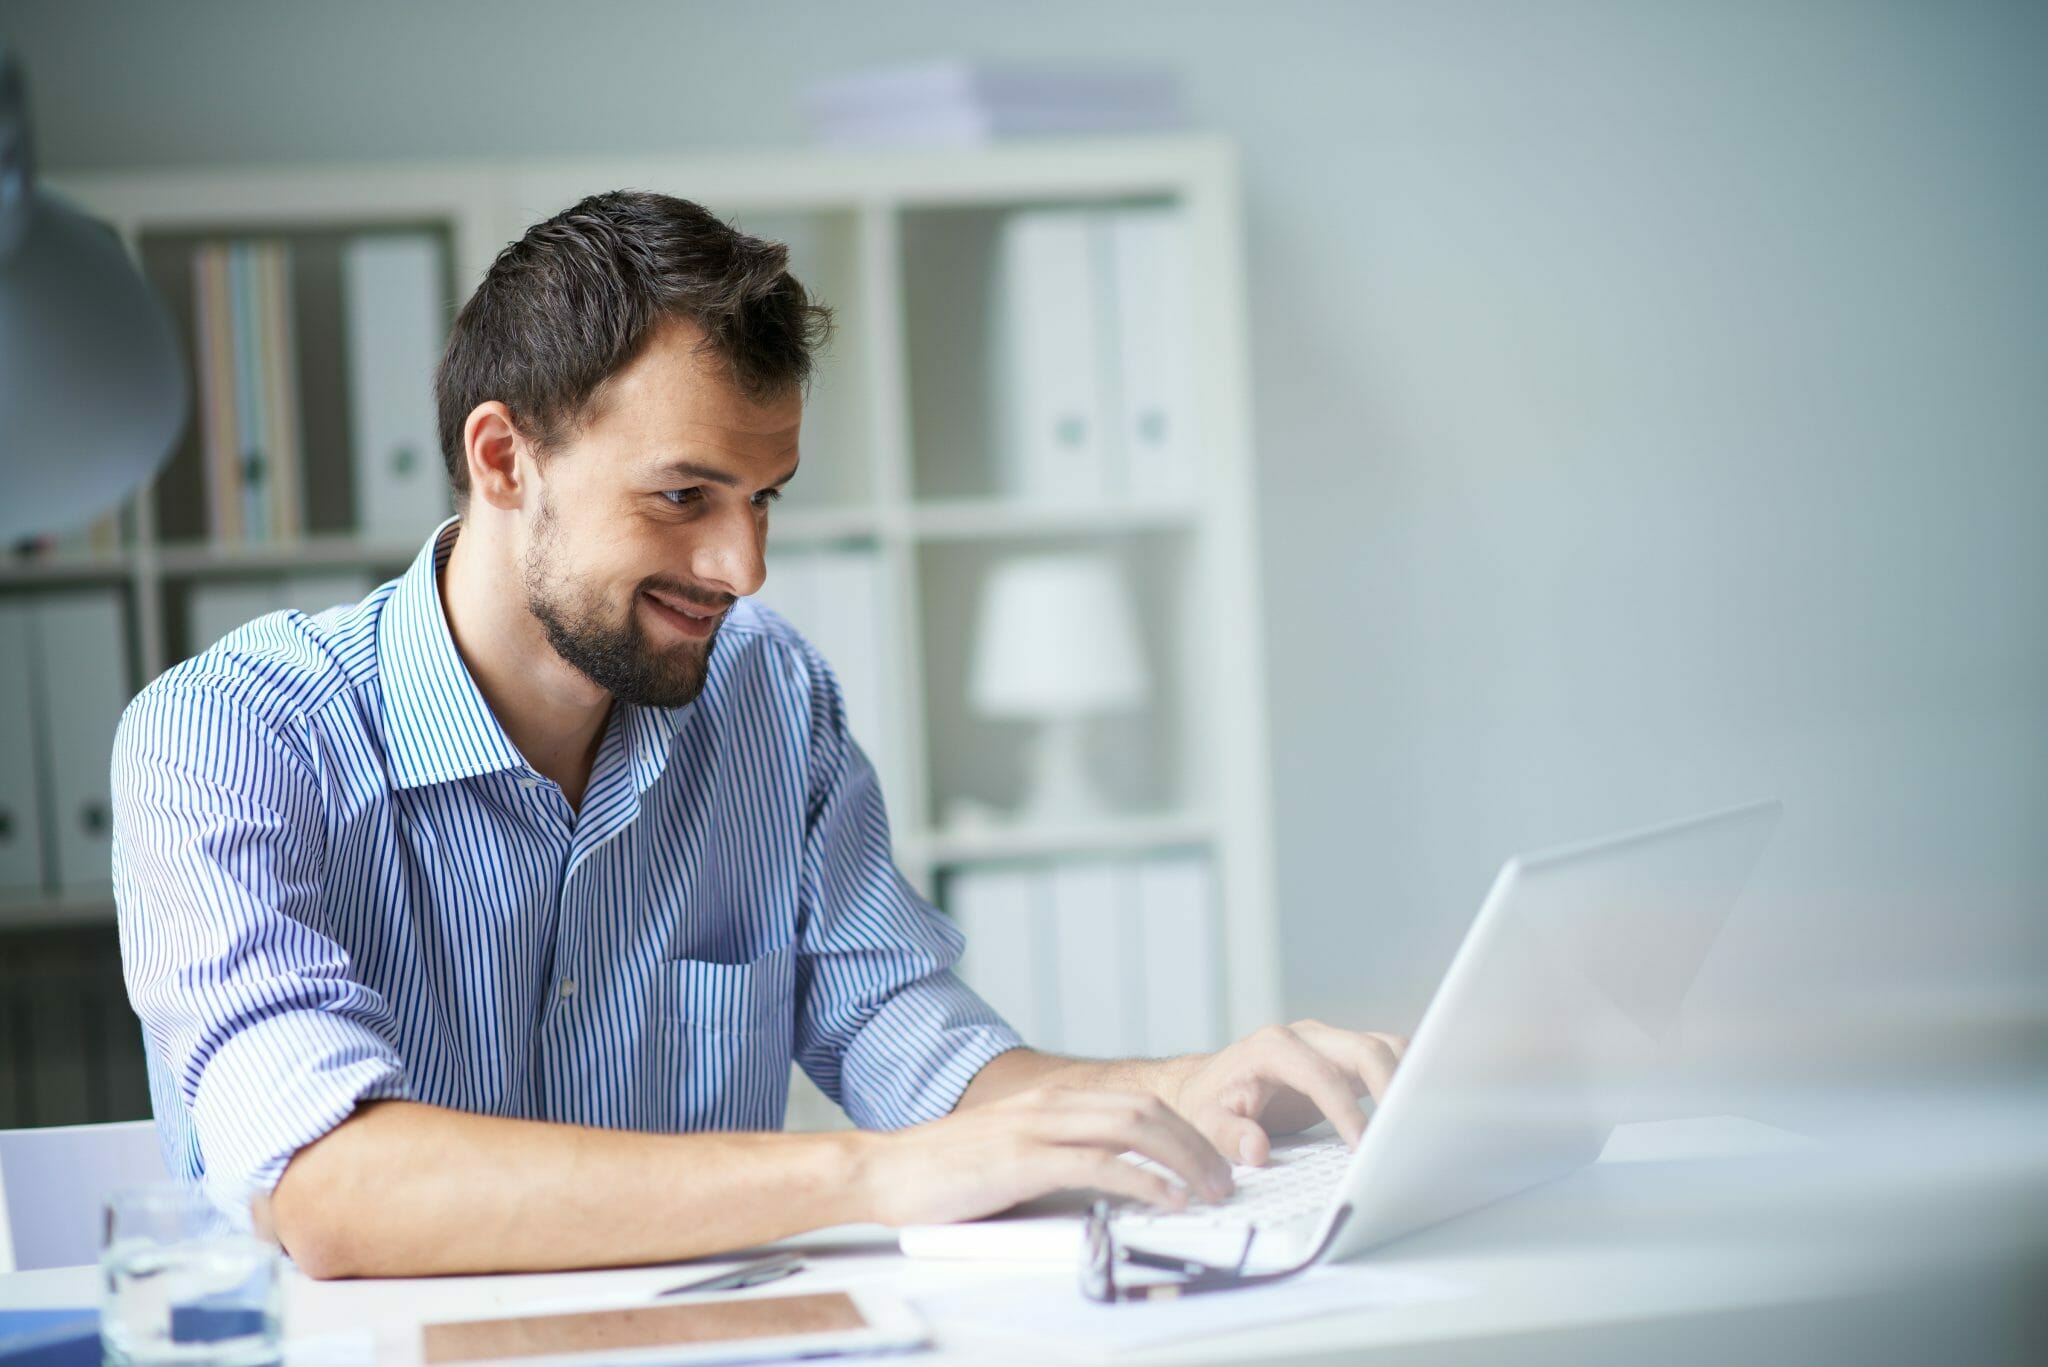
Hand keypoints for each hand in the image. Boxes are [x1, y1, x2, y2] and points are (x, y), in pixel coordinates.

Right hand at [857, 1084, 1235, 1227]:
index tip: (1208, 1161)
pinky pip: (1100, 1164)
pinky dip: (1143, 1180)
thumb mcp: (1010, 1156)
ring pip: (1133, 1128)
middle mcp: (1048, 1105)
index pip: (1134, 1103)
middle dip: (1195, 1143)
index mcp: (1048, 1102)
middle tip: (1224, 1179)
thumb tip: (1110, 1188)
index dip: (1182, 1129)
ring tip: (1209, 1191)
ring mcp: (1036, 1128)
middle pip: (1146, 1110)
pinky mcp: (1023, 1159)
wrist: (882, 1172)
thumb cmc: (942, 1174)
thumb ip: (1055, 1160)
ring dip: (1182, 1159)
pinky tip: (1167, 1200)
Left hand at [1168, 1020, 1408, 1166]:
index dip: (1346, 1110)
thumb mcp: (1204, 1121)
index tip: (1363, 1146)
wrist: (1209, 1084)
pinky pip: (1385, 1057)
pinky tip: (1416, 1108)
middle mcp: (1305, 1037)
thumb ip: (1227, 1135)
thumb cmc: (1208, 1102)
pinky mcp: (1343, 1056)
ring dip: (1407, 1078)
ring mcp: (1328, 1043)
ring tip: (1422, 1120)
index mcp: (1272, 1048)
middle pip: (1364, 1049)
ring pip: (1384, 1047)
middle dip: (1392, 1086)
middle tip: (1406, 1132)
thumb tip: (1256, 1150)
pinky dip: (1406, 1076)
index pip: (1320, 1075)